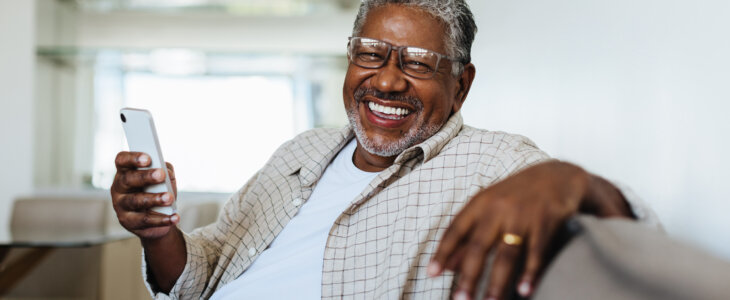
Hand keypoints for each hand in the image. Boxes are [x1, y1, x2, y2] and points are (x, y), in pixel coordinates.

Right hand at [110, 151, 179, 239]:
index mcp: (125, 172)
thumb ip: (165, 171)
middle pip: (128, 179)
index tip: (148, 158)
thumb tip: (167, 172)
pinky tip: (174, 217)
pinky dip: (162, 219)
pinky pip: (145, 220)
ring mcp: (121, 205)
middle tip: (161, 175)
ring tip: (169, 198)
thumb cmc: (158, 191)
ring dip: (154, 199)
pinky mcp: (128, 222)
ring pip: (135, 201)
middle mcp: (119, 188)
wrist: (158, 216)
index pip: (122, 160)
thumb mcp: (163, 179)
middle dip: (145, 176)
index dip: (133, 158)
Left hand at [428, 161, 631, 299]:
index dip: (443, 252)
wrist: (557, 175)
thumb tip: (446, 265)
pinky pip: (536, 252)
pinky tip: (524, 290)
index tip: (431, 273)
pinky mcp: (546, 221)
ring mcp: (523, 215)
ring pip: (507, 254)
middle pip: (479, 246)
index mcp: (481, 203)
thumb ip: (468, 236)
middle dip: (469, 275)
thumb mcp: (489, 208)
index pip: (456, 229)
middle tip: (461, 299)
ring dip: (498, 281)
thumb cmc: (517, 195)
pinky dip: (530, 272)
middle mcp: (499, 208)